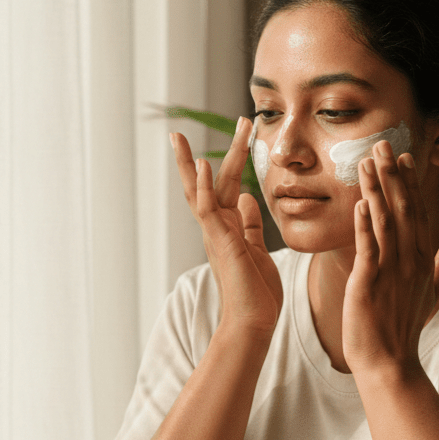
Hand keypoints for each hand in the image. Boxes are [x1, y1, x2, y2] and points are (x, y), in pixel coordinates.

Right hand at [171, 119, 282, 335]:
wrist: (254, 320)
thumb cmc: (257, 291)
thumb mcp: (257, 248)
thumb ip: (249, 224)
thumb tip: (247, 199)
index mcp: (226, 226)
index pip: (226, 185)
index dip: (235, 158)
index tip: (245, 132)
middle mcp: (216, 226)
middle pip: (214, 180)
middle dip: (228, 149)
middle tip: (241, 119)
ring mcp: (214, 233)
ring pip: (199, 191)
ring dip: (193, 162)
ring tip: (181, 137)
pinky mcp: (219, 242)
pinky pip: (207, 210)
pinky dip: (204, 187)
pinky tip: (204, 165)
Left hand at [342, 141, 438, 376]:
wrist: (390, 363)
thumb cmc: (404, 326)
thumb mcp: (432, 288)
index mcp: (422, 259)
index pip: (416, 212)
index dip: (410, 183)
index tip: (404, 156)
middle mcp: (409, 261)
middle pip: (402, 209)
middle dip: (392, 175)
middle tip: (382, 143)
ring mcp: (390, 271)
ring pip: (384, 222)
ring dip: (375, 190)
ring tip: (365, 162)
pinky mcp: (369, 283)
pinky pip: (368, 249)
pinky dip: (364, 226)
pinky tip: (360, 204)